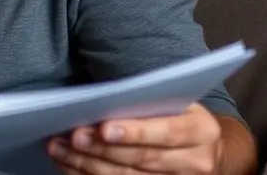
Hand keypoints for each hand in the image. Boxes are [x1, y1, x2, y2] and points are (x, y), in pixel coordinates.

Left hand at [47, 103, 222, 174]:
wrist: (206, 151)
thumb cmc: (180, 117)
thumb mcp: (177, 103)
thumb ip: (148, 103)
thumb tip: (101, 102)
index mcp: (201, 131)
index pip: (167, 132)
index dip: (135, 132)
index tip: (104, 128)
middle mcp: (195, 162)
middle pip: (142, 159)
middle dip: (103, 149)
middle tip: (73, 137)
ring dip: (87, 164)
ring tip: (59, 149)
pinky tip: (68, 165)